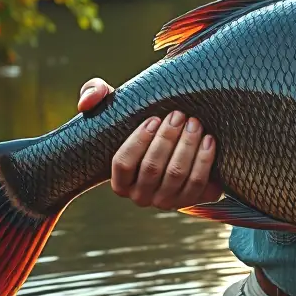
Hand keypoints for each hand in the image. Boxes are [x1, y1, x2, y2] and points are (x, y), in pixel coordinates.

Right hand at [77, 78, 222, 210]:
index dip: (138, 141)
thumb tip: (86, 102)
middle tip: (179, 115)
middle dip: (168, 139)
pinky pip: (198, 184)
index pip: (122, 164)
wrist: (177, 148)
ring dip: (188, 147)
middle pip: (153, 169)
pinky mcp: (191, 200)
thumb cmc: (141, 127)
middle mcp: (141, 196)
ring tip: (195, 123)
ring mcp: (166, 201)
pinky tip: (209, 140)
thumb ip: (94, 93)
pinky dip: (204, 161)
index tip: (153, 119)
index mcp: (119, 181)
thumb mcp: (115, 107)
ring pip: (176, 175)